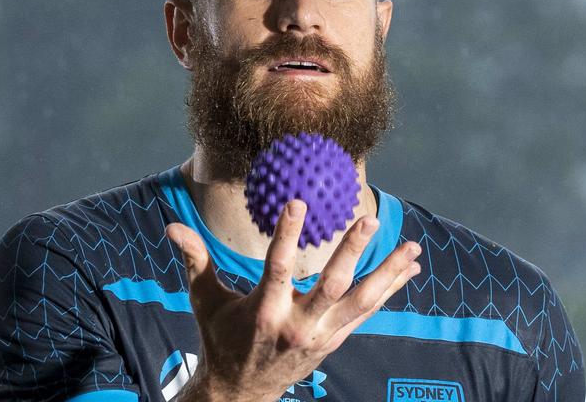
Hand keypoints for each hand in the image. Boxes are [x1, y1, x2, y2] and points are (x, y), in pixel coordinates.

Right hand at [165, 199, 420, 401]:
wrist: (240, 393)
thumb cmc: (221, 338)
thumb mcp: (204, 301)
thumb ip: (195, 261)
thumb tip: (173, 226)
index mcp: (263, 312)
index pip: (277, 267)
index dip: (288, 234)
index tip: (298, 201)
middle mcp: (297, 326)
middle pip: (330, 286)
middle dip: (352, 253)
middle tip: (368, 219)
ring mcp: (321, 336)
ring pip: (361, 302)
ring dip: (388, 273)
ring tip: (412, 247)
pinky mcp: (334, 341)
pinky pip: (367, 312)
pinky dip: (389, 289)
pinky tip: (409, 268)